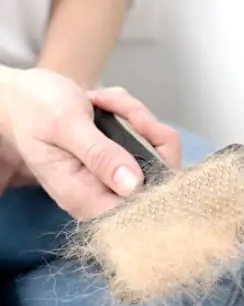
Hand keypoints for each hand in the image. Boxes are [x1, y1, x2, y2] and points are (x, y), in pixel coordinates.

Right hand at [0, 68, 180, 218]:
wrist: (23, 97)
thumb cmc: (36, 111)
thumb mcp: (65, 127)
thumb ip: (98, 155)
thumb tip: (133, 185)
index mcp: (84, 197)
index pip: (139, 208)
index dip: (157, 174)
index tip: (143, 128)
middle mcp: (105, 193)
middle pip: (160, 179)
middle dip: (149, 134)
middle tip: (121, 108)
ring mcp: (118, 177)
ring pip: (159, 154)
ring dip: (140, 119)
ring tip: (106, 101)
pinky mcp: (126, 160)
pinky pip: (151, 141)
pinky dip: (136, 115)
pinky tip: (110, 103)